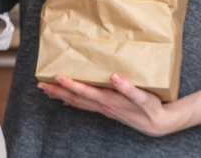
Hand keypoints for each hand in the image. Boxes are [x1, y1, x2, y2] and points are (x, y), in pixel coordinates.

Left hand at [37, 74, 191, 136]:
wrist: (159, 123)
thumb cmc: (152, 108)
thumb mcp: (144, 97)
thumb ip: (129, 88)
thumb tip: (115, 77)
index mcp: (109, 100)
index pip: (85, 91)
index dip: (70, 84)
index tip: (56, 77)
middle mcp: (102, 105)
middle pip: (75, 97)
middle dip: (57, 90)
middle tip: (40, 85)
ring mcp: (103, 109)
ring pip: (77, 102)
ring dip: (61, 95)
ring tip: (46, 90)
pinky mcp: (106, 110)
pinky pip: (85, 106)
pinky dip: (73, 102)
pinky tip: (66, 100)